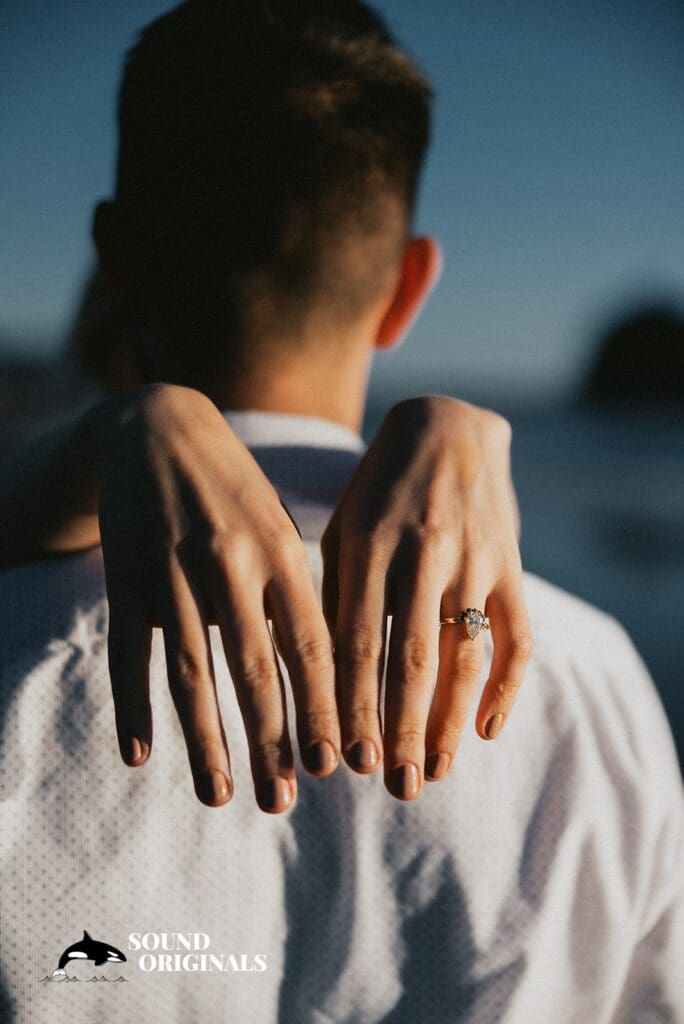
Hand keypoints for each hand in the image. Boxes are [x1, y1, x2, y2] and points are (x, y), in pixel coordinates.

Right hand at [94, 384, 338, 811]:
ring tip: (219, 795)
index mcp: (282, 553)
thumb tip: (320, 677)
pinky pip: (128, 651)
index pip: (309, 646)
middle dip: (271, 740)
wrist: (159, 428)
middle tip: (283, 800)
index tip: (337, 766)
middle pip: (253, 670)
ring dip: (206, 739)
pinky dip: (132, 704)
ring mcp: (174, 572)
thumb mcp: (280, 527)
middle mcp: (231, 564)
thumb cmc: (235, 490)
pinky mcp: (127, 577)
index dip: (324, 709)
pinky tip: (139, 753)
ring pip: (192, 671)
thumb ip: (298, 593)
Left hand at [321, 395, 531, 798]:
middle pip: (411, 659)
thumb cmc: (380, 487)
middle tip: (394, 786)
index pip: (358, 642)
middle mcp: (422, 555)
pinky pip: (518, 633)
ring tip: (436, 771)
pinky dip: (508, 685)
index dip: (353, 706)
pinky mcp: (510, 564)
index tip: (345, 760)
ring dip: (450, 720)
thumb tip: (326, 678)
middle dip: (400, 730)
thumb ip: (336, 594)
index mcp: (367, 545)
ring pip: (464, 654)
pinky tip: (490, 728)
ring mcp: (472, 560)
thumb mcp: (345, 527)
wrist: (447, 427)